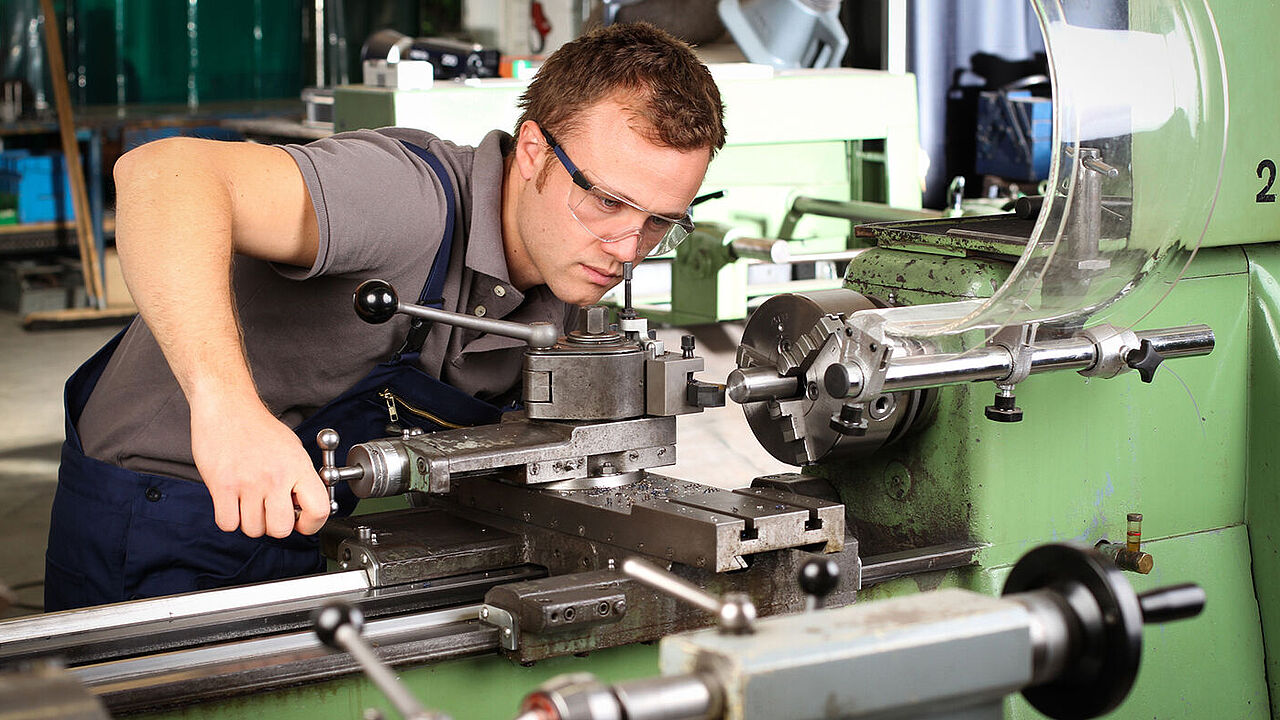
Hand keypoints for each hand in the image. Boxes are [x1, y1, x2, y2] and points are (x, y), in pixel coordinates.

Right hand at [190, 397, 330, 537]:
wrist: (228, 406)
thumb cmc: (259, 428)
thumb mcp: (293, 449)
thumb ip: (300, 479)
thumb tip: (304, 507)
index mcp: (298, 467)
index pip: (319, 510)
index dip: (311, 524)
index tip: (302, 523)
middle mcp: (276, 476)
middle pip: (281, 529)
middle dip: (274, 525)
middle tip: (269, 511)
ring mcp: (248, 483)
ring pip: (253, 529)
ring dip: (249, 521)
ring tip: (248, 501)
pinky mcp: (222, 485)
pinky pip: (228, 523)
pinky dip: (229, 519)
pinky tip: (231, 502)